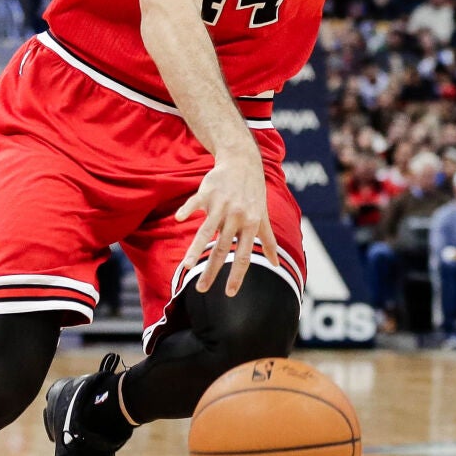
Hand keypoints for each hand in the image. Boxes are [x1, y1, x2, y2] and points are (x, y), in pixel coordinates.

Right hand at [176, 149, 279, 296]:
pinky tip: (179, 218)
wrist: (242, 161)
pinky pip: (195, 203)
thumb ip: (268, 240)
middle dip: (211, 270)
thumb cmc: (253, 191)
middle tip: (201, 289)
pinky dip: (187, 210)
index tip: (229, 293)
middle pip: (222, 248)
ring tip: (186, 266)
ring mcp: (221, 204)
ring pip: (206, 230)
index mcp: (250, 224)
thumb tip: (277, 264)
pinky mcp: (207, 192)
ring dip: (196, 249)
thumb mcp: (264, 215)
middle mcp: (236, 216)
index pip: (244, 255)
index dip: (237, 275)